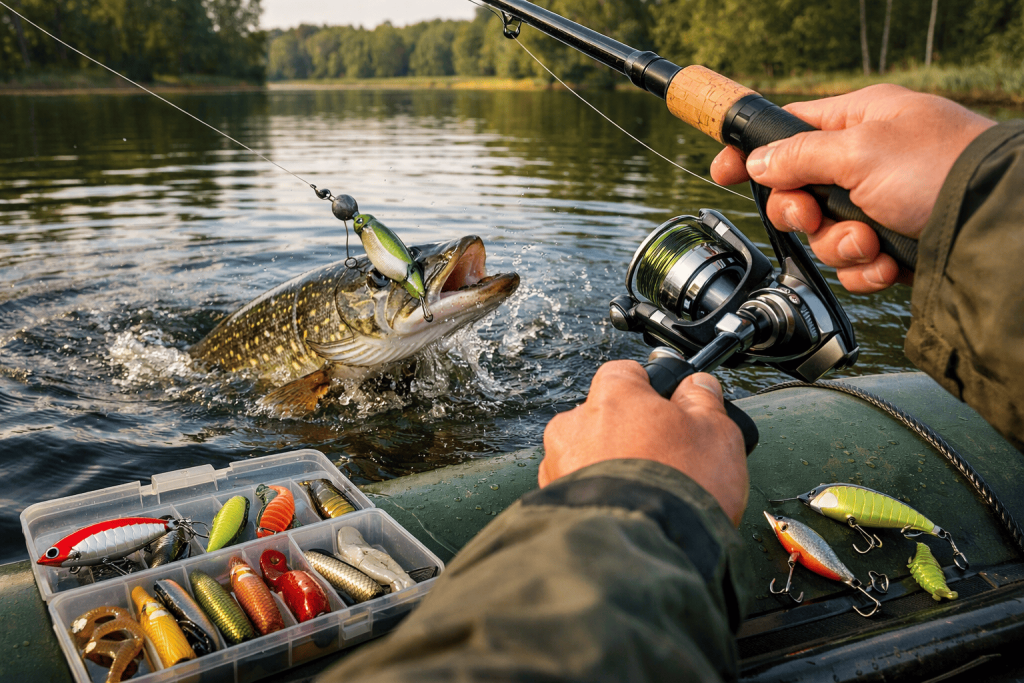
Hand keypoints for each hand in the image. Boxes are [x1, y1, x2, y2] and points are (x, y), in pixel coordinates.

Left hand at [540, 361, 747, 525]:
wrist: (642, 548)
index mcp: (613, 395)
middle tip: (663, 460)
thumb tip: (698, 385)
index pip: (626, 373)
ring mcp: (558, 462)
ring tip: (643, 493)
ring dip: (609, 465)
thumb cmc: (678, 486)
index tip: (668, 408)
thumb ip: (704, 400)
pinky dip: (596, 495)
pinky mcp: (551, 500)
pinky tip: (623, 511)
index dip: (650, 390)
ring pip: (586, 452)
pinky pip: (575, 487)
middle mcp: (575, 422)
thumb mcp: (716, 433)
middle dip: (629, 433)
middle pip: (604, 416)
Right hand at [710, 84, 995, 292]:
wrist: (992, 226)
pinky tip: (888, 261)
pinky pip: (851, 263)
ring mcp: (879, 206)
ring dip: (840, 245)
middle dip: (802, 213)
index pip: (788, 129)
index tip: (722, 171)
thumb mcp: (859, 151)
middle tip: (814, 215)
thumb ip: (798, 155)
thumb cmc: (942, 169)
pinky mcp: (891, 244)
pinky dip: (864, 268)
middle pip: (797, 192)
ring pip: (823, 235)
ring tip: (871, 241)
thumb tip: (758, 160)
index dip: (752, 151)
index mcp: (859, 122)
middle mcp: (866, 163)